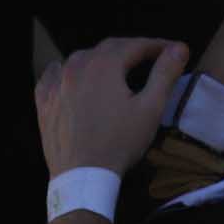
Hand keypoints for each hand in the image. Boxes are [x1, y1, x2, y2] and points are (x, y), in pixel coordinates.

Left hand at [37, 38, 191, 175]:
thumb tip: (179, 48)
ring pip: (80, 59)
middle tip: (150, 57)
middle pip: (108, 49)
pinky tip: (70, 76)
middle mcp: (76, 66)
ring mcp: (56, 84)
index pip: (135, 45)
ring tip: (115, 68)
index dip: (157, 46)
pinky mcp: (43, 103)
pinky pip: (53, 76)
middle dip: (131, 50)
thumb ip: (165, 74)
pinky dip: (66, 72)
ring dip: (100, 59)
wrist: (83, 177)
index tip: (173, 50)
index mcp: (104, 64)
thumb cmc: (120, 142)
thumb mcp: (150, 108)